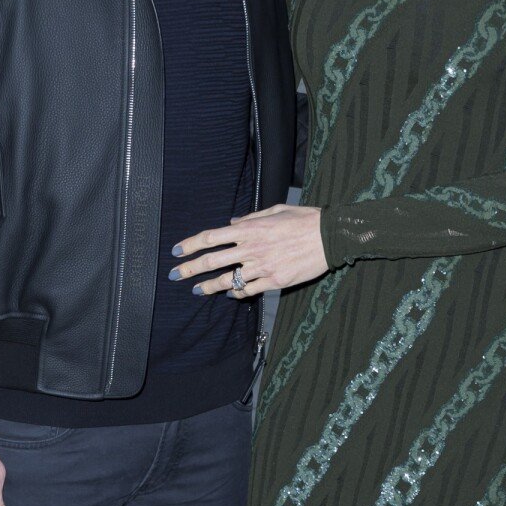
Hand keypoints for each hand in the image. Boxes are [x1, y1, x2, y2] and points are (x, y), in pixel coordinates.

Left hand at [171, 204, 327, 297]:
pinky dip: (236, 293)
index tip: (177, 251)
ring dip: (209, 287)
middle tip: (175, 275)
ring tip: (197, 290)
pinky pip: (249, 290)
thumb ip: (250, 218)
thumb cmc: (305, 219)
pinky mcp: (275, 281)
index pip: (211, 237)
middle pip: (212, 261)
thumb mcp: (275, 210)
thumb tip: (232, 223)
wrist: (330, 236)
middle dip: (189, 269)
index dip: (190, 244)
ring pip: (227, 280)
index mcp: (250, 229)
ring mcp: (263, 267)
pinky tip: (229, 294)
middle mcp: (252, 248)